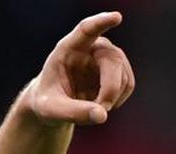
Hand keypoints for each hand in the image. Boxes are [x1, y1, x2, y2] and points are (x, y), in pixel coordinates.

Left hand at [22, 11, 135, 125]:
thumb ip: (73, 112)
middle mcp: (90, 47)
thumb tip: (102, 115)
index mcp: (68, 48)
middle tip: (100, 112)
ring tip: (91, 110)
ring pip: (124, 75)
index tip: (116, 17)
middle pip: (112, 60)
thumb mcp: (51, 111)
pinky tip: (100, 104)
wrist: (54, 104)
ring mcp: (106, 56)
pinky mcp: (118, 69)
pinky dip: (117, 100)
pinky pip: (128, 84)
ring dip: (112, 99)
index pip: (86, 30)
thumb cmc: (47, 103)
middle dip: (110, 89)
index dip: (101, 23)